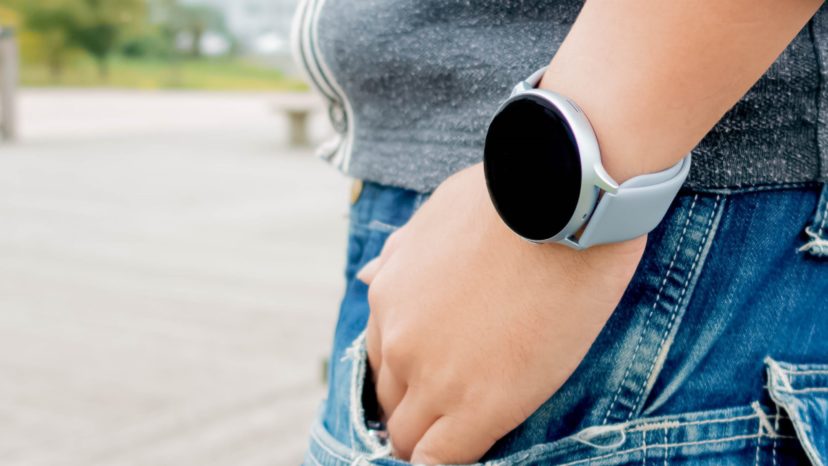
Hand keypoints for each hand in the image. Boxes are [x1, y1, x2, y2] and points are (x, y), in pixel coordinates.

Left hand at [357, 164, 645, 464]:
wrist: (560, 199)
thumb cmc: (509, 197)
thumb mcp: (436, 214)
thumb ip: (399, 252)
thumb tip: (366, 276)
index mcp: (387, 296)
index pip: (382, 361)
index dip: (407, 377)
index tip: (434, 381)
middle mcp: (399, 341)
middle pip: (392, 403)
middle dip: (415, 411)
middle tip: (451, 413)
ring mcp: (435, 377)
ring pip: (410, 438)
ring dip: (429, 440)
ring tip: (460, 436)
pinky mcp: (481, 406)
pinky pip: (441, 462)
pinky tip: (464, 453)